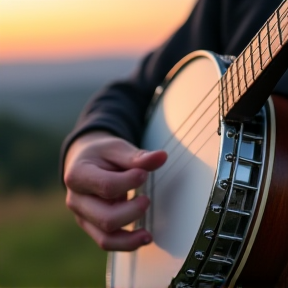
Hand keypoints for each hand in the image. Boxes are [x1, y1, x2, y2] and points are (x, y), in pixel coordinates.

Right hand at [64, 131, 166, 250]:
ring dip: (131, 237)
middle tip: (146, 199)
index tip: (144, 174)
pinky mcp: (91, 225)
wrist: (85, 161)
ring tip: (148, 231)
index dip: (130, 182)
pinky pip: (107, 242)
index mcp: (78, 175)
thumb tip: (162, 157)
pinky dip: (126, 244)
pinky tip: (143, 237)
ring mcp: (82, 215)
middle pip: (106, 218)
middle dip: (133, 212)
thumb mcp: (116, 149)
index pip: (107, 186)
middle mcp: (76, 199)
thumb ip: (137, 157)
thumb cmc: (101, 154)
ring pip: (105, 237)